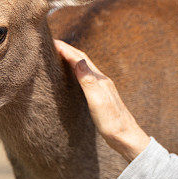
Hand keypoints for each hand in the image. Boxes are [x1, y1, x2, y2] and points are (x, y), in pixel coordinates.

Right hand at [54, 39, 149, 160]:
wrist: (126, 137)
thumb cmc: (111, 122)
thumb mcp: (97, 101)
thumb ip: (88, 81)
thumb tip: (79, 60)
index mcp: (100, 79)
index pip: (80, 58)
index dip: (65, 49)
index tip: (51, 41)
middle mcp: (102, 80)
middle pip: (83, 59)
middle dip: (67, 50)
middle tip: (51, 43)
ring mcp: (102, 88)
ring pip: (84, 67)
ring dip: (71, 58)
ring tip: (58, 54)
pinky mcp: (101, 96)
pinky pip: (86, 77)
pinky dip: (76, 71)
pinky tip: (73, 75)